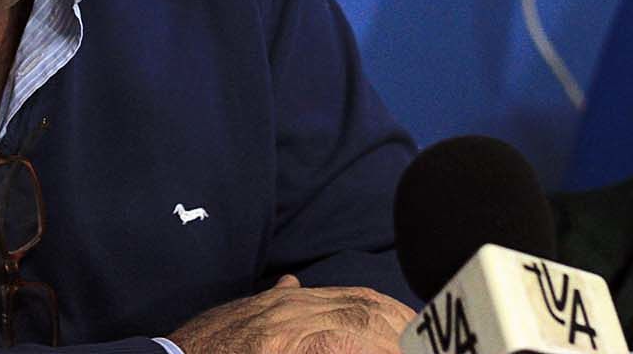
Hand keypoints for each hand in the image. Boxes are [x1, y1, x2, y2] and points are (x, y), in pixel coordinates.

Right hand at [167, 274, 416, 353]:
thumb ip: (273, 302)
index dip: (390, 311)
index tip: (414, 328)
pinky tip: (377, 352)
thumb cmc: (204, 347)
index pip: (353, 297)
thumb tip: (291, 285)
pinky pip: (329, 346)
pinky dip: (357, 348)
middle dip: (401, 327)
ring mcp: (282, 333)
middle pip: (362, 308)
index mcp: (285, 303)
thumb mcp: (241, 315)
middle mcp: (287, 311)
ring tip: (412, 349)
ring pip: (352, 328)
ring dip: (388, 341)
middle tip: (428, 343)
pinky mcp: (275, 347)